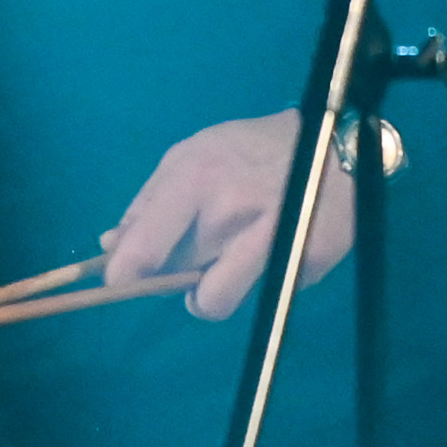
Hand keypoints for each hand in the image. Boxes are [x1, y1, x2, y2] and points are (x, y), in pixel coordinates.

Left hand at [100, 110, 353, 320]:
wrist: (335, 145)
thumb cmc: (250, 149)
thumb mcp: (191, 157)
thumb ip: (148, 203)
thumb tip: (111, 246)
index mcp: (193, 179)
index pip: (145, 247)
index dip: (124, 274)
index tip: (121, 282)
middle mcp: (229, 214)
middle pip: (176, 276)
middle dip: (174, 276)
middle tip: (190, 255)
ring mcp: (269, 243)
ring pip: (214, 300)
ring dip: (210, 294)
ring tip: (223, 268)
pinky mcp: (302, 265)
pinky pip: (259, 293)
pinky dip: (257, 281)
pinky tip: (270, 250)